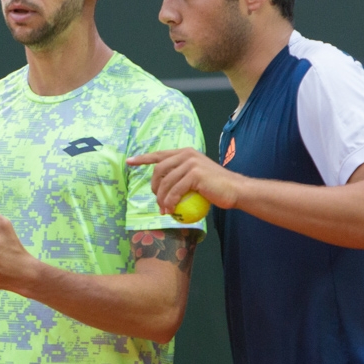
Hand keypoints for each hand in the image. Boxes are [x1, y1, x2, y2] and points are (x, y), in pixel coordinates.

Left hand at [126, 147, 245, 215]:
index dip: (143, 158)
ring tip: (163, 209)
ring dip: (161, 198)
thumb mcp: (196, 177)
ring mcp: (191, 163)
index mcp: (186, 153)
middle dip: (154, 187)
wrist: (234, 190)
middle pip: (159, 170)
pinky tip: (170, 211)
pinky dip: (170, 202)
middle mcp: (187, 154)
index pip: (160, 154)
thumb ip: (181, 176)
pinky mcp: (194, 174)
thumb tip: (163, 186)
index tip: (129, 162)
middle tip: (157, 200)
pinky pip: (175, 190)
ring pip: (166, 182)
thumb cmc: (215, 188)